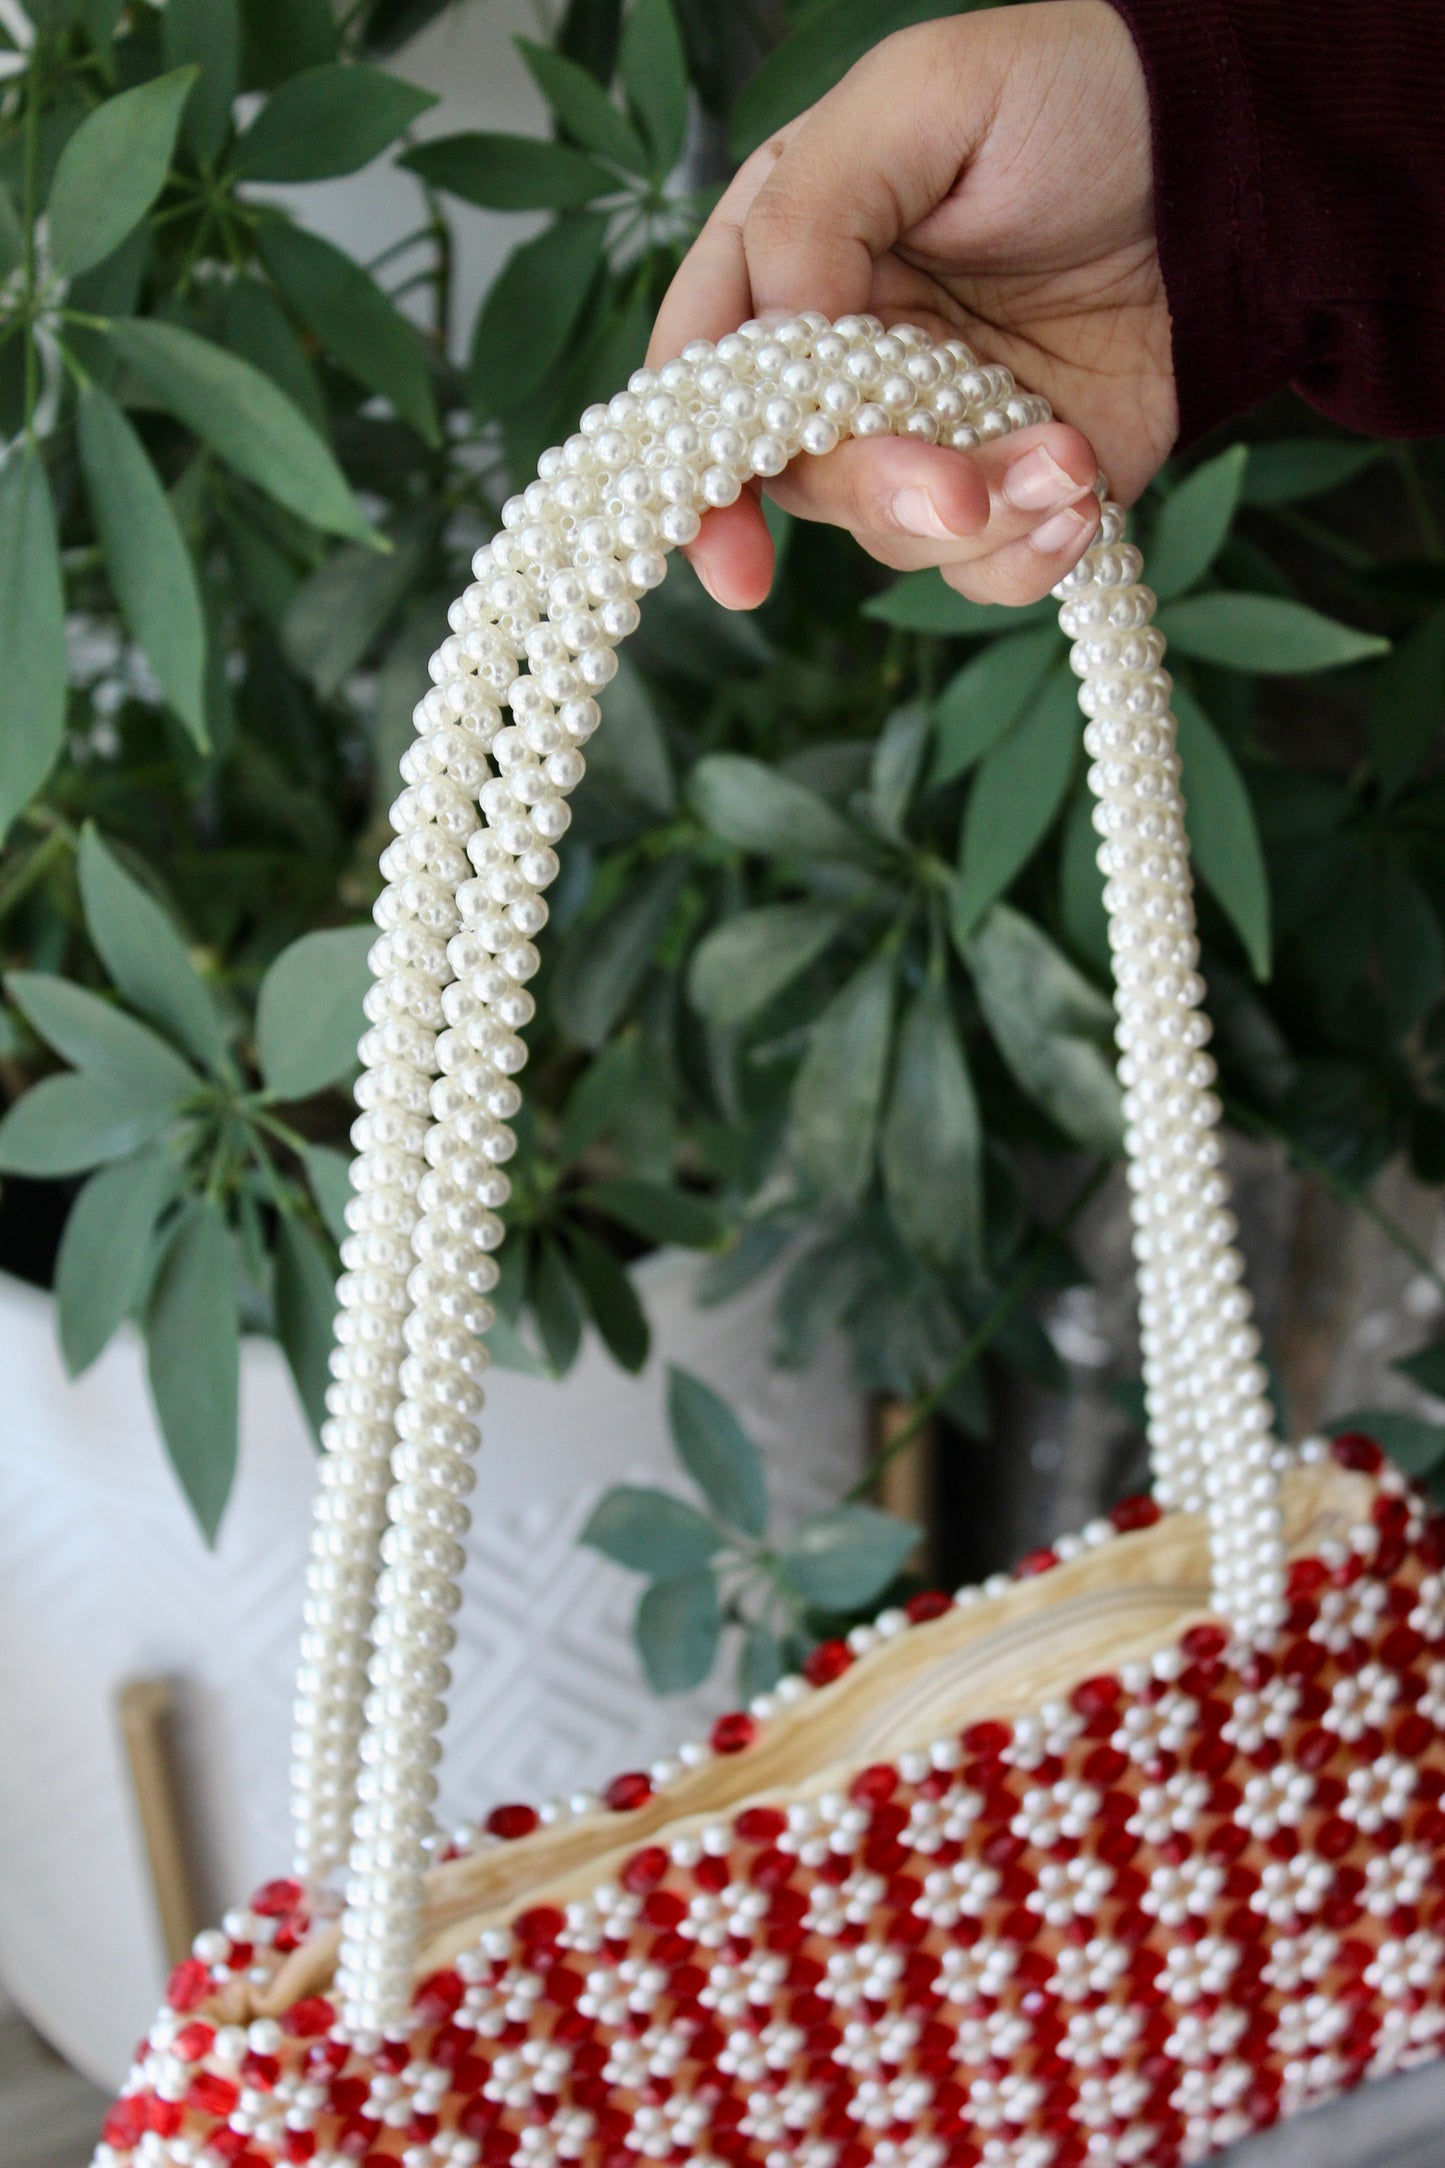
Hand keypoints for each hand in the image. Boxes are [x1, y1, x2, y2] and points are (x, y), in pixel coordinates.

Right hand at [647, 1, 1175, 609]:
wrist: (1227, 159)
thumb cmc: (1070, 96)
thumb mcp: (925, 94)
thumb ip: (816, 205)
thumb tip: (777, 332)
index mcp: (792, 259)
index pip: (707, 384)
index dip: (703, 477)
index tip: (734, 562)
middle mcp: (846, 361)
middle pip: (806, 479)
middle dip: (882, 493)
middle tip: (961, 491)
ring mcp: (929, 432)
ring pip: (898, 534)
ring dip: (981, 518)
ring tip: (1069, 457)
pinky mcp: (1012, 484)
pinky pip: (986, 569)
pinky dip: (1029, 556)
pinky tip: (1083, 494)